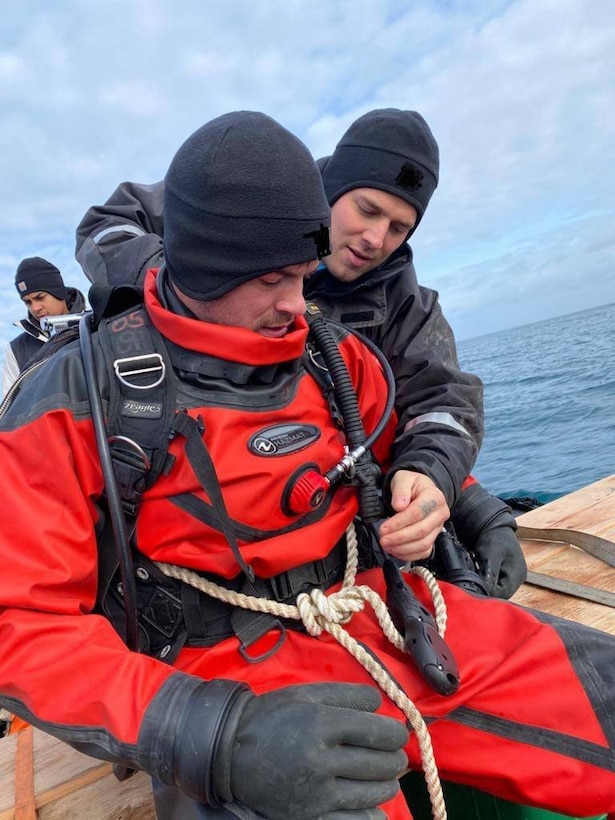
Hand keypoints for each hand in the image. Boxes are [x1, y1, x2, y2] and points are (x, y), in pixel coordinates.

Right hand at [217, 683, 407, 819]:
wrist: (232, 751)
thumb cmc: (274, 715)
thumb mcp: (307, 693)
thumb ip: (348, 695)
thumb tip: (382, 705)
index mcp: (321, 724)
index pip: (378, 731)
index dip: (396, 733)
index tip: (397, 732)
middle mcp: (320, 760)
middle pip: (381, 763)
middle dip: (395, 757)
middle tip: (392, 752)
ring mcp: (316, 794)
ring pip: (375, 792)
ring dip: (387, 782)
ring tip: (383, 773)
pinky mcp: (310, 817)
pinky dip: (373, 812)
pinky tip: (371, 801)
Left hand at [379, 471, 448, 562]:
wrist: (420, 490)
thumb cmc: (411, 485)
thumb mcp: (403, 478)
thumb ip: (401, 490)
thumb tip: (399, 506)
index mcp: (434, 496)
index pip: (417, 513)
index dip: (399, 523)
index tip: (384, 528)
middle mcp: (440, 513)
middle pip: (421, 531)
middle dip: (399, 538)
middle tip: (382, 539)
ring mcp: (438, 527)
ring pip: (423, 544)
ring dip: (402, 548)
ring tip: (386, 545)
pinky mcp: (434, 538)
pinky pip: (424, 552)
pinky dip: (408, 554)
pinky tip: (395, 550)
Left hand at [473, 525, 526, 598]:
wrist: (495, 526)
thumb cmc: (495, 538)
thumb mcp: (491, 555)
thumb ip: (489, 573)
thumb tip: (486, 591)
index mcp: (517, 575)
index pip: (503, 593)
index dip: (488, 592)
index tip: (475, 586)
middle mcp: (517, 578)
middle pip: (500, 593)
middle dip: (486, 588)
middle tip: (473, 579)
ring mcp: (512, 576)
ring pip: (497, 588)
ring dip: (486, 584)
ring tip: (476, 573)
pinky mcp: (506, 573)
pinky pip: (496, 582)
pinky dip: (487, 579)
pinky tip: (479, 572)